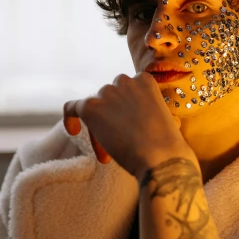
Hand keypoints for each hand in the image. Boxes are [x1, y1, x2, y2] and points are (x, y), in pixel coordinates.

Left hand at [63, 72, 186, 176]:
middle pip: (109, 98)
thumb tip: (139, 120)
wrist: (160, 157)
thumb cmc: (167, 146)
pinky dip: (71, 118)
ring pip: (94, 107)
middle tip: (119, 144)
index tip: (130, 132)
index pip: (127, 92)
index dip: (126, 113)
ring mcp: (107, 93)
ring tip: (108, 153)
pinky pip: (72, 108)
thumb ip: (149, 112)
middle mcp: (125, 81)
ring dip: (99, 128)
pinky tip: (74, 131)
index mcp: (145, 81)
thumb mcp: (165, 120)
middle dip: (112, 119)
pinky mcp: (91, 107)